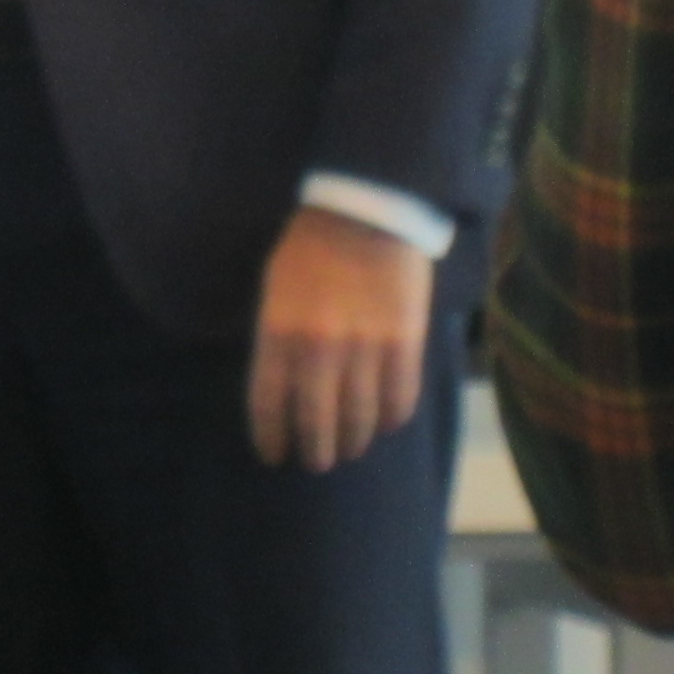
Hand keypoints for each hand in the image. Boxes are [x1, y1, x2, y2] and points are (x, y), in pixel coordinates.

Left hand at [245, 203, 433, 470]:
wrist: (367, 212)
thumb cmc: (311, 248)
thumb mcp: (273, 288)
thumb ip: (275, 338)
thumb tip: (281, 389)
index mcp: (279, 332)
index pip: (268, 404)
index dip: (271, 438)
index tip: (274, 455)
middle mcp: (319, 348)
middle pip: (316, 423)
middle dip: (315, 451)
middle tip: (316, 461)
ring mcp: (365, 349)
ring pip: (360, 419)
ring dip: (353, 442)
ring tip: (349, 448)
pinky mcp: (405, 345)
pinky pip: (399, 401)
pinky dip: (391, 420)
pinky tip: (384, 423)